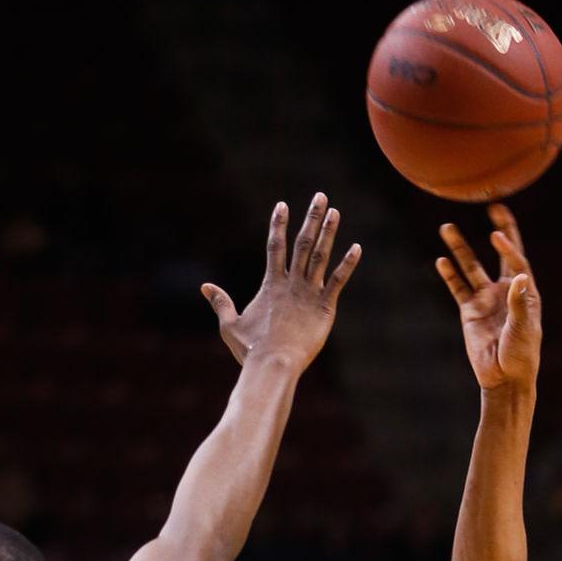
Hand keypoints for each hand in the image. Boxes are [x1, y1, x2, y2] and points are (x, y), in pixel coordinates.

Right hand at [201, 193, 361, 371]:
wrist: (273, 364)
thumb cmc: (251, 350)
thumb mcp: (230, 325)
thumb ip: (220, 303)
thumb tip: (204, 287)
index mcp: (271, 284)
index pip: (274, 246)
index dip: (278, 224)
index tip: (282, 205)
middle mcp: (291, 283)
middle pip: (302, 243)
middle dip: (311, 218)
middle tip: (320, 196)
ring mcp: (309, 293)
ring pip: (321, 256)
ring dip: (328, 232)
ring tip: (335, 212)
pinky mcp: (325, 307)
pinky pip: (338, 281)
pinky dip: (347, 264)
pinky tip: (356, 248)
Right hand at [435, 204, 540, 390]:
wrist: (503, 379)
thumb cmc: (521, 355)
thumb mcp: (523, 328)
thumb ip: (520, 302)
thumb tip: (521, 275)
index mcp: (525, 292)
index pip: (516, 261)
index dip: (507, 246)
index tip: (496, 234)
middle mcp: (505, 290)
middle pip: (500, 253)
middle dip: (499, 231)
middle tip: (493, 208)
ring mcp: (485, 299)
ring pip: (471, 267)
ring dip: (460, 248)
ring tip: (446, 227)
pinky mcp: (469, 311)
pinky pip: (457, 288)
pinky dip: (449, 275)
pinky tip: (440, 260)